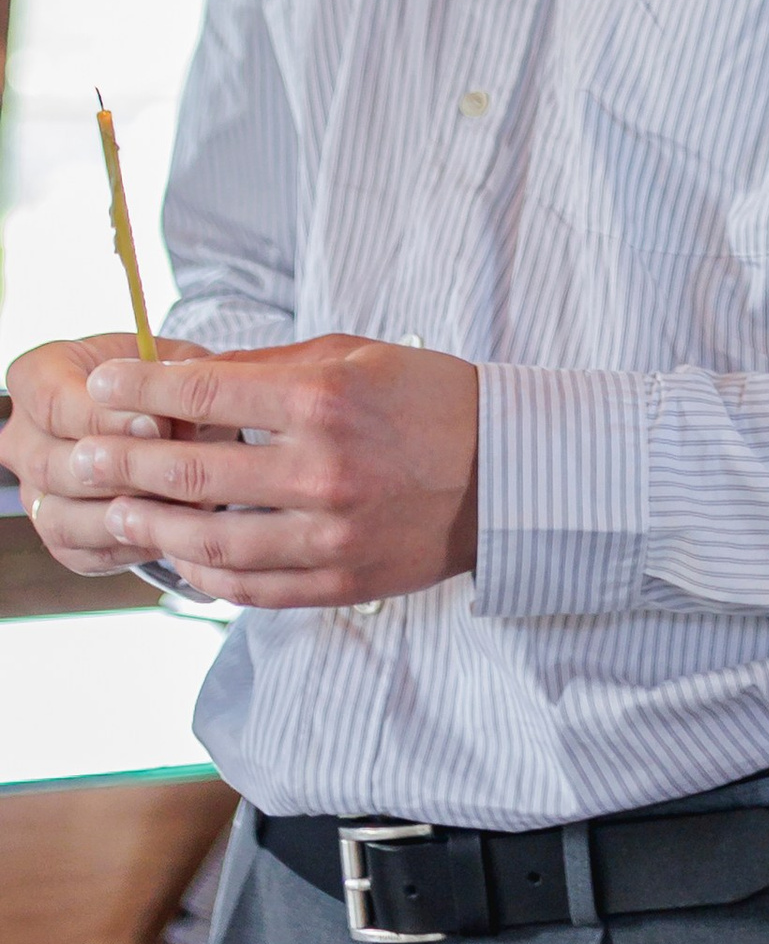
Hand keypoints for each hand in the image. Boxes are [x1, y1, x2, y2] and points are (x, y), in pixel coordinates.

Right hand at [5, 337, 208, 577]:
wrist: (168, 421)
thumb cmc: (166, 382)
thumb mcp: (176, 362)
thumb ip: (175, 377)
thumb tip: (178, 407)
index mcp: (38, 376)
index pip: (53, 402)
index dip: (104, 419)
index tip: (157, 425)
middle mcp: (23, 437)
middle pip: (51, 466)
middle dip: (119, 472)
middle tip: (173, 470)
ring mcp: (34, 491)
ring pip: (60, 519)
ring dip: (124, 516)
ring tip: (182, 504)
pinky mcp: (59, 536)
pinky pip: (83, 554)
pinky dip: (129, 546)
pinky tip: (173, 529)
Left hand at [13, 335, 480, 608]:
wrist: (511, 472)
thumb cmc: (432, 400)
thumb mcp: (358, 356)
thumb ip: (274, 366)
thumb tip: (193, 375)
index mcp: (327, 399)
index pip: (208, 391)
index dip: (142, 388)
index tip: (102, 387)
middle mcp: (324, 468)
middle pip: (194, 469)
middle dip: (125, 460)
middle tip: (83, 456)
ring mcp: (332, 532)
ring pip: (210, 540)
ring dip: (151, 527)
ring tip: (114, 513)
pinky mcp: (342, 579)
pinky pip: (252, 587)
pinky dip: (206, 575)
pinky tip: (181, 558)